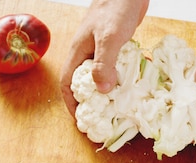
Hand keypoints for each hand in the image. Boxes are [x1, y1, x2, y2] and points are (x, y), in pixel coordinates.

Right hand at [60, 0, 148, 115]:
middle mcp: (85, 54)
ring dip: (105, 92)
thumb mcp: (109, 38)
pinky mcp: (113, 46)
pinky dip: (117, 79)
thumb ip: (104, 64)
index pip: (67, 84)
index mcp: (78, 53)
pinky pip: (112, 68)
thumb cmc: (116, 8)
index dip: (71, 104)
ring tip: (115, 108)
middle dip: (89, 102)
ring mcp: (99, 50)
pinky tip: (129, 87)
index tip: (81, 119)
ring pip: (98, 77)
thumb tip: (102, 91)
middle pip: (81, 84)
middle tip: (100, 119)